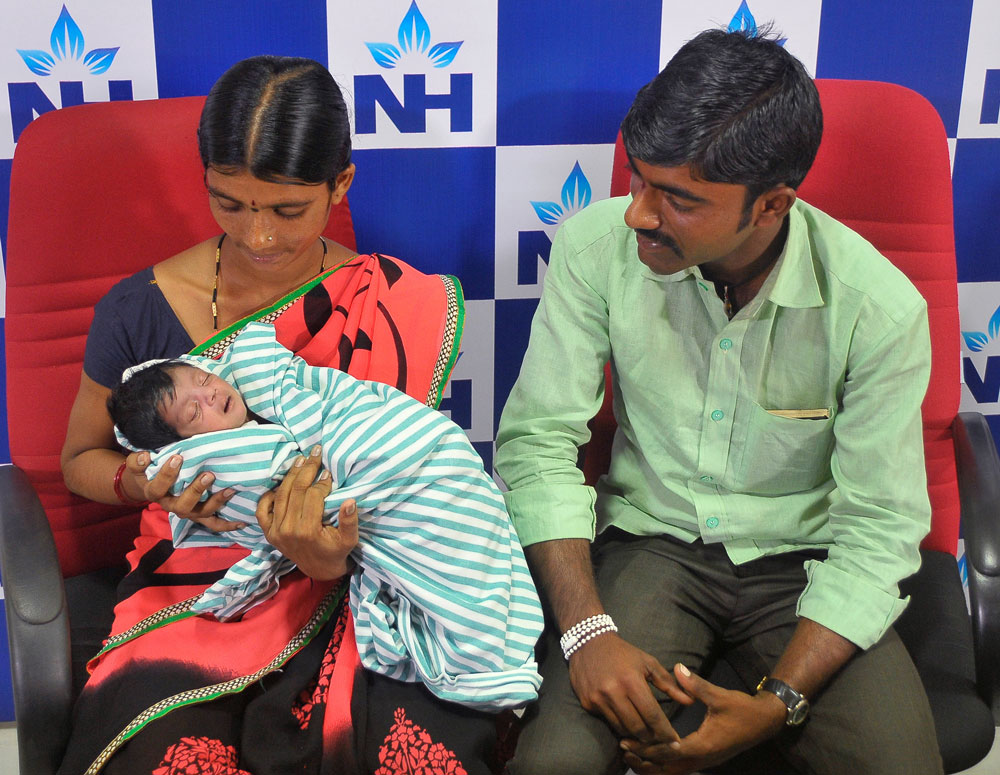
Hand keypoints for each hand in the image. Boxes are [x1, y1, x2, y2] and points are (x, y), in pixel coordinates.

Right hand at [124, 451, 242, 531]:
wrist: (150, 486)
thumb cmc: (148, 473)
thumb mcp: (138, 468)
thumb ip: (138, 462)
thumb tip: (144, 456)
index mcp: (155, 494)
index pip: (158, 488)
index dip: (166, 475)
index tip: (178, 458)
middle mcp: (172, 506)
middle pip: (183, 505)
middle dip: (196, 491)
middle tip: (208, 475)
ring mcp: (188, 512)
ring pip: (202, 513)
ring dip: (216, 503)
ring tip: (229, 489)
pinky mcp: (200, 516)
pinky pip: (214, 524)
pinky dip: (228, 525)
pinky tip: (242, 522)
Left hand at [256, 446, 358, 579]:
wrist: (318, 570)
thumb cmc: (336, 552)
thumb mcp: (349, 540)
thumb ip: (349, 521)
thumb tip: (350, 501)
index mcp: (307, 531)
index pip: (312, 496)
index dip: (322, 482)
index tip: (329, 473)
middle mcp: (288, 530)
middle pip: (296, 490)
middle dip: (307, 468)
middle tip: (315, 452)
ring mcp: (275, 531)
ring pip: (281, 495)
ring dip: (290, 475)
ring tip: (300, 460)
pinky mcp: (269, 532)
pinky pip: (262, 510)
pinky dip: (268, 496)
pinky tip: (279, 484)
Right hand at [568, 632, 691, 744]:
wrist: (588, 642)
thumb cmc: (623, 653)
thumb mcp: (648, 663)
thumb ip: (669, 684)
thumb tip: (690, 701)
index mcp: (631, 681)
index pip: (652, 715)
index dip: (665, 732)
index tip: (675, 742)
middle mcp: (613, 692)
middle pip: (638, 728)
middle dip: (652, 738)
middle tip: (661, 741)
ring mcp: (598, 699)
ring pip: (622, 729)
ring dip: (636, 735)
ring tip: (647, 735)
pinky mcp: (587, 703)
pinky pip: (608, 721)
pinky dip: (620, 725)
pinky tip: (628, 724)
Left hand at [621, 664, 785, 773]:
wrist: (763, 722)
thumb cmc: (742, 709)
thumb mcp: (719, 695)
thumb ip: (696, 685)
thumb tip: (677, 668)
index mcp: (705, 745)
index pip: (672, 752)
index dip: (650, 749)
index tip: (630, 741)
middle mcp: (703, 758)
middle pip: (668, 768)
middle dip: (645, 761)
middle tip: (623, 749)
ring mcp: (705, 762)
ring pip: (673, 772)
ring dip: (652, 767)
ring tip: (630, 757)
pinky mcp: (705, 760)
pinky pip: (679, 769)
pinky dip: (663, 766)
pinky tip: (649, 759)